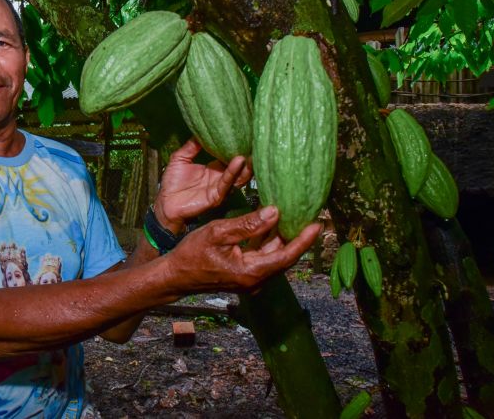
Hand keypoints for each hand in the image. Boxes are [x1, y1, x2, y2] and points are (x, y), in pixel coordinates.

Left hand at [153, 139, 251, 233]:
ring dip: (245, 165)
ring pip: (238, 176)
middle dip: (248, 158)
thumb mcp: (180, 158)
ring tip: (251, 153)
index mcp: (214, 168)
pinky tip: (238, 161)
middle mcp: (220, 178)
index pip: (229, 157)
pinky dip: (233, 172)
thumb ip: (191, 146)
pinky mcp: (216, 196)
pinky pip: (227, 183)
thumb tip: (199, 130)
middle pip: (239, 168)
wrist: (165, 203)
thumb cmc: (172, 183)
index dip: (237, 148)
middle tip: (256, 144)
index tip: (245, 136)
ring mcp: (220, 188)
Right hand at [164, 206, 320, 293]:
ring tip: (294, 218)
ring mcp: (249, 280)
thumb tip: (275, 212)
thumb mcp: (219, 233)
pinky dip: (268, 242)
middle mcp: (255, 281)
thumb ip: (248, 224)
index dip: (303, 240)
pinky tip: (270, 225)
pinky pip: (262, 258)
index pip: (286, 256)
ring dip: (282, 238)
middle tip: (311, 217)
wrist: (175, 276)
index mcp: (251, 272)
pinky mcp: (244, 276)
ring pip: (273, 257)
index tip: (318, 224)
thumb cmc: (192, 254)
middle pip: (283, 257)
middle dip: (297, 238)